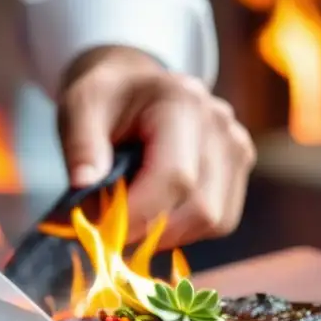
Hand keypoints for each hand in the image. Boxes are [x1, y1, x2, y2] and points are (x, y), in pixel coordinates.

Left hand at [57, 46, 254, 250]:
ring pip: (214, 221)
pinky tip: (158, 214)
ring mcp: (236, 146)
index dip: (139, 215)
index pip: (175, 177)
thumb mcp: (80, 108)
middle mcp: (220, 124)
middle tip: (113, 232)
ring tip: (134, 220)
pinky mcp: (240, 166)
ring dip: (169, 235)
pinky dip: (186, 230)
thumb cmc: (106, 99)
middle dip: (152, 232)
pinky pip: (221, 220)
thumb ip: (81, 146)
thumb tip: (85, 187)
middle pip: (200, 208)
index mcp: (181, 103)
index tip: (103, 231)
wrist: (134, 85)